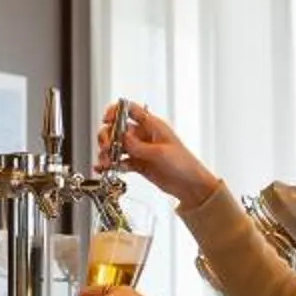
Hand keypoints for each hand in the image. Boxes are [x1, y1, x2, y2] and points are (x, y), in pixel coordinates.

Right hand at [98, 100, 219, 209]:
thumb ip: (138, 146)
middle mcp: (144, 135)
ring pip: (116, 146)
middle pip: (117, 129)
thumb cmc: (184, 164)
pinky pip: (120, 161)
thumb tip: (120, 137)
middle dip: (107, 136)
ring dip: (107, 153)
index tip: (106, 119)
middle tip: (105, 147)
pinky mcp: (138, 164)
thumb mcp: (160, 153)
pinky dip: (111, 164)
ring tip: (105, 163)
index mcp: (152, 125)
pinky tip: (105, 168)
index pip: (130, 109)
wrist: (190, 186)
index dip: (115, 110)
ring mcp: (140, 150)